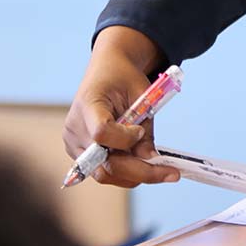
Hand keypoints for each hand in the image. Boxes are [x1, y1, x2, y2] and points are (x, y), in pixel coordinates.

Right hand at [62, 27, 179, 188]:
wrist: (106, 71)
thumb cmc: (124, 78)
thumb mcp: (141, 93)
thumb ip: (145, 126)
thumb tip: (150, 158)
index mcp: (88, 105)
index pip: (101, 132)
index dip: (125, 138)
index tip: (140, 130)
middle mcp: (75, 129)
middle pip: (103, 164)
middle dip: (140, 172)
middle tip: (171, 174)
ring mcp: (74, 145)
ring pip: (104, 174)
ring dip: (135, 174)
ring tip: (164, 170)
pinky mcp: (80, 154)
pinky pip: (104, 170)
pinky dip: (126, 170)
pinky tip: (146, 165)